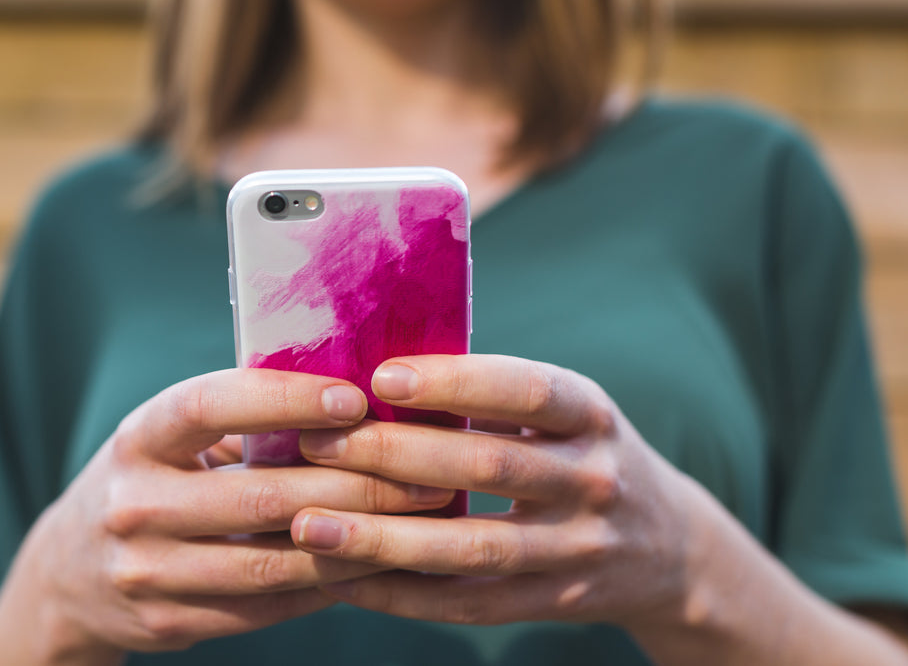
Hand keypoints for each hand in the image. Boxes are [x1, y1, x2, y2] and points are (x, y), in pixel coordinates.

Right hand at [0, 369, 454, 663]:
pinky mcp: (168, 623)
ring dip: (356, 544)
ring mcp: (146, 572)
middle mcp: (133, 505)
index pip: (210, 405)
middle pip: (260, 496)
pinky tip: (375, 566)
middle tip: (427, 472)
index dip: (283, 399)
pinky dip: (326, 586)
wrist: (66, 574)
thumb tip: (352, 396)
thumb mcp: (169, 438)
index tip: (354, 397)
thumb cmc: (146, 480)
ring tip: (418, 524)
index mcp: (137, 439)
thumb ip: (240, 421)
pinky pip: (265, 607)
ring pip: (271, 563)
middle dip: (355, 484)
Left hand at [289, 354, 702, 628]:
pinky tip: (343, 580)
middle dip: (394, 454)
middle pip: (488, 465)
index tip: (380, 376)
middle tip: (317, 444)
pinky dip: (402, 595)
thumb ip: (495, 398)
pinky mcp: (554, 601)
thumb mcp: (567, 413)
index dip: (454, 382)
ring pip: (473, 547)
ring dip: (384, 538)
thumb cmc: (585, 456)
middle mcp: (593, 478)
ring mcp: (579, 548)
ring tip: (310, 525)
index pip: (525, 390)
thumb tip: (381, 377)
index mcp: (591, 414)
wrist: (670, 548)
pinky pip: (469, 604)